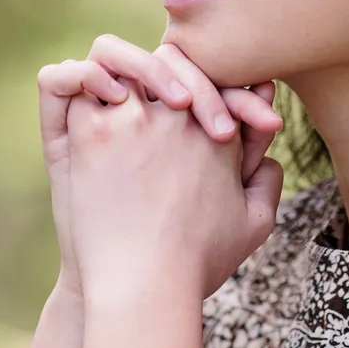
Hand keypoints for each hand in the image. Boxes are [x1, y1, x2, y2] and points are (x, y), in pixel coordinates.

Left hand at [65, 76, 284, 303]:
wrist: (144, 287)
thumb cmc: (197, 263)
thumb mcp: (254, 225)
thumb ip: (268, 182)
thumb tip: (268, 153)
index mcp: (220, 133)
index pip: (217, 79)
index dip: (207, 83)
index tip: (192, 104)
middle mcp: (181, 117)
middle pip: (173, 60)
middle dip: (167, 70)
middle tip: (155, 92)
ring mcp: (136, 120)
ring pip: (125, 62)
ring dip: (120, 70)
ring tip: (115, 92)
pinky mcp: (95, 134)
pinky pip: (80, 86)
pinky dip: (80, 86)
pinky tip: (86, 107)